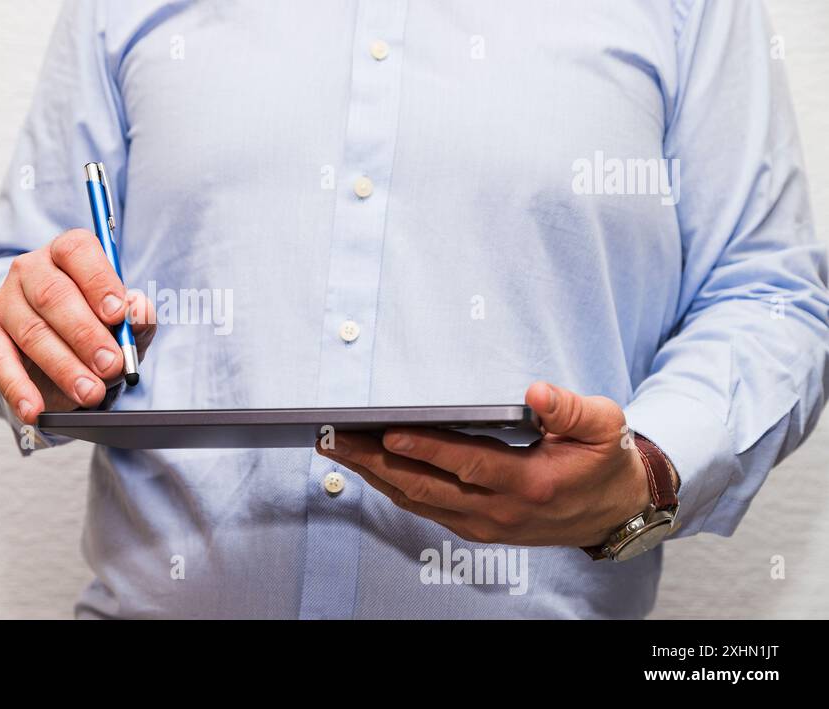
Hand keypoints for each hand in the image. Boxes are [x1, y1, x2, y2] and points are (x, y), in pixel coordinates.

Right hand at [0, 229, 155, 424]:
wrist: (59, 350)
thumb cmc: (96, 325)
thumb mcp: (124, 322)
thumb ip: (136, 317)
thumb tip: (139, 310)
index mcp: (67, 253)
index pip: (77, 252)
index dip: (99, 282)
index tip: (117, 314)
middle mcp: (31, 270)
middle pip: (54, 295)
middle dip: (86, 334)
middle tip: (111, 365)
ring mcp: (6, 302)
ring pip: (33, 332)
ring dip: (64, 367)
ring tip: (90, 393)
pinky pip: (0, 363)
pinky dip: (18, 389)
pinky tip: (34, 409)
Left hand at [319, 382, 657, 547]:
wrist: (615, 513)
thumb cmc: (604, 461)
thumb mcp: (604, 427)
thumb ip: (571, 409)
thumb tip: (536, 393)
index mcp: (530, 483)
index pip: (467, 465)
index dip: (426, 449)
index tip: (388, 432)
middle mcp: (500, 511)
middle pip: (425, 487)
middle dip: (375, 461)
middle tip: (334, 438)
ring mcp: (485, 524)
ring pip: (417, 501)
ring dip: (373, 475)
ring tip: (336, 447)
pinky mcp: (476, 528)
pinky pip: (425, 508)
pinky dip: (392, 487)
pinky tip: (367, 466)